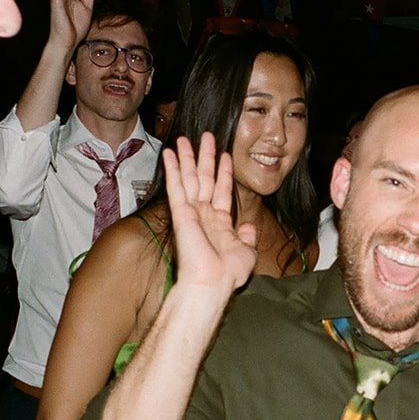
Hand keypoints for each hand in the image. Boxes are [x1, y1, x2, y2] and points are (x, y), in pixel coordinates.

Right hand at [162, 132, 257, 293]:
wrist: (213, 283)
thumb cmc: (228, 274)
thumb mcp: (247, 253)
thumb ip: (247, 237)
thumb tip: (248, 227)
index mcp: (219, 224)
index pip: (221, 191)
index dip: (223, 172)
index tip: (225, 155)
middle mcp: (204, 216)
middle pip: (203, 179)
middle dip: (205, 157)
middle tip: (206, 137)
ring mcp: (191, 213)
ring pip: (189, 178)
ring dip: (187, 157)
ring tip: (185, 138)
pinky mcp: (180, 213)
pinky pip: (176, 186)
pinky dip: (173, 169)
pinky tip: (170, 153)